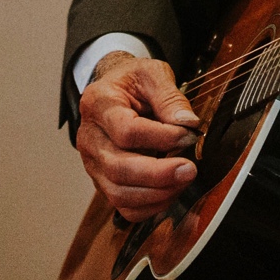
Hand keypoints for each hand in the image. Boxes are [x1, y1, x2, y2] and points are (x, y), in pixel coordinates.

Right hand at [74, 53, 199, 222]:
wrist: (114, 90)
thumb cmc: (132, 82)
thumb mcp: (152, 73)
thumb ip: (170, 96)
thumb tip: (187, 122)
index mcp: (99, 104)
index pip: (126, 131)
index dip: (161, 138)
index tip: (188, 136)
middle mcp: (90, 137)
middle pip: (119, 168)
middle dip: (159, 174)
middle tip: (189, 169)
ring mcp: (93, 163)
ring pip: (119, 193)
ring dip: (157, 193)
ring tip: (183, 179)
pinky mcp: (103, 181)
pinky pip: (123, 206)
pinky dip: (149, 206)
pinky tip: (170, 191)